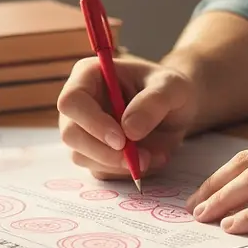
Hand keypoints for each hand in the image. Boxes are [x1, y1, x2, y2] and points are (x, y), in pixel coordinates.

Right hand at [57, 54, 198, 178]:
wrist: (177, 110)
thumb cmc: (169, 89)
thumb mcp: (172, 87)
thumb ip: (154, 102)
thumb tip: (129, 130)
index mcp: (89, 75)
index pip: (72, 101)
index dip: (92, 122)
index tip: (122, 139)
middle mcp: (80, 103)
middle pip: (71, 134)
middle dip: (105, 152)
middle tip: (140, 159)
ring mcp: (83, 130)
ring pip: (84, 157)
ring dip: (119, 165)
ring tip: (155, 155)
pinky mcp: (93, 153)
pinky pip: (100, 170)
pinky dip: (126, 171)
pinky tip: (150, 159)